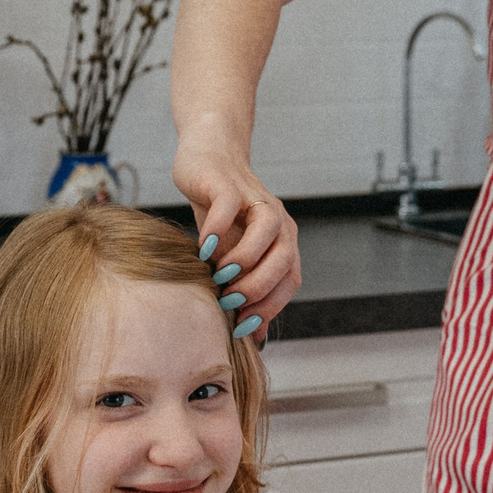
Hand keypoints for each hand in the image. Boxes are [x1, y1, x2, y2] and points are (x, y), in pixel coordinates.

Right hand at [171, 122, 300, 334]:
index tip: (242, 325)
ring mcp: (254, 198)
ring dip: (245, 259)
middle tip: (229, 302)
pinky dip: (218, 228)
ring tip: (219, 276)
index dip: (270, 306)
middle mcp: (277, 220)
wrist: (208, 156)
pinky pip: (230, 205)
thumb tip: (254, 336)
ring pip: (267, 230)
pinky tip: (202, 248)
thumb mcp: (233, 253)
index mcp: (283, 240)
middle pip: (285, 257)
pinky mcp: (227, 183)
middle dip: (259, 287)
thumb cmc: (221, 210)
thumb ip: (244, 287)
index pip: (290, 280)